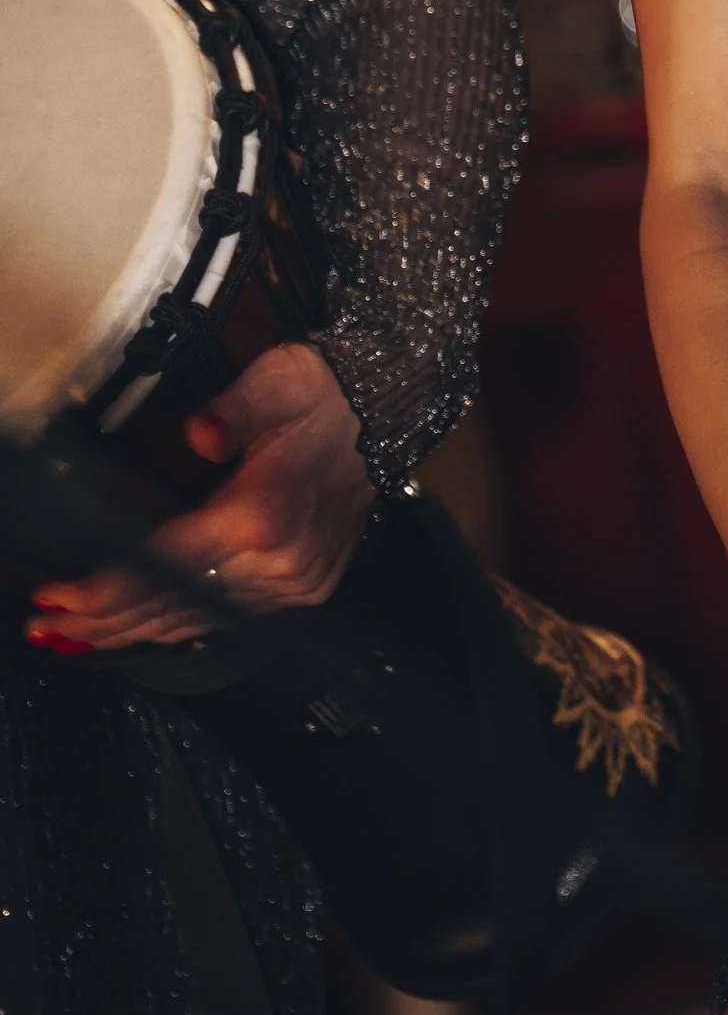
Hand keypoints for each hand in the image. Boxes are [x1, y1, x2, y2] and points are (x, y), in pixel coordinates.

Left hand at [29, 342, 372, 654]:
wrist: (388, 409)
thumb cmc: (329, 395)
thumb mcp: (282, 379)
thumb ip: (236, 405)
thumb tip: (200, 431)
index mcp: (268, 514)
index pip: (169, 564)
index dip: (110, 587)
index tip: (64, 594)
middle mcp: (282, 560)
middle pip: (175, 604)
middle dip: (106, 619)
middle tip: (51, 622)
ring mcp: (294, 580)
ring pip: (198, 621)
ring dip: (134, 630)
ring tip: (80, 634)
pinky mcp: (303, 585)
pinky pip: (228, 618)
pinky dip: (179, 628)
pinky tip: (145, 631)